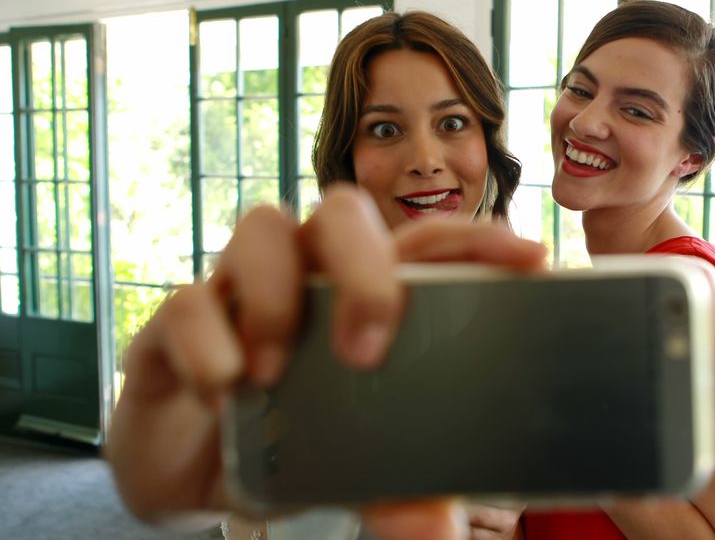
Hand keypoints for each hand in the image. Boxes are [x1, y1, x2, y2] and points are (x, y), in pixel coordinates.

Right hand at [105, 184, 545, 535]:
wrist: (191, 479)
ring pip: (263, 227)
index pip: (426, 242)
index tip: (530, 258)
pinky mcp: (177, 324)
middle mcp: (307, 276)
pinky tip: (225, 388)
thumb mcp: (353, 471)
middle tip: (365, 349)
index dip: (475, 239)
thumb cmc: (288, 446)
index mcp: (362, 294)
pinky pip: (187, 302)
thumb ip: (396, 491)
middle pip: (342, 213)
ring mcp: (239, 290)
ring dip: (276, 296)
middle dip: (364, 267)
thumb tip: (433, 525)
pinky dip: (209, 343)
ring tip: (276, 373)